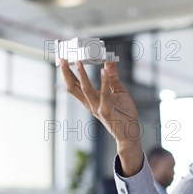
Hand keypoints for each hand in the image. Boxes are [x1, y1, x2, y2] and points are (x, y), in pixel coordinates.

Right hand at [60, 59, 142, 174]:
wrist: (130, 134)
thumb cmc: (124, 115)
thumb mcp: (118, 91)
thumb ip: (112, 77)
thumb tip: (109, 61)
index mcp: (91, 100)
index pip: (74, 85)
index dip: (67, 73)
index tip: (63, 60)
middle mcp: (91, 104)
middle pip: (73, 87)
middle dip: (66, 73)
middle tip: (62, 58)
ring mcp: (97, 108)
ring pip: (85, 89)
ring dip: (81, 75)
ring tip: (78, 61)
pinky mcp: (106, 112)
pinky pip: (104, 95)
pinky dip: (104, 82)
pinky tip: (104, 71)